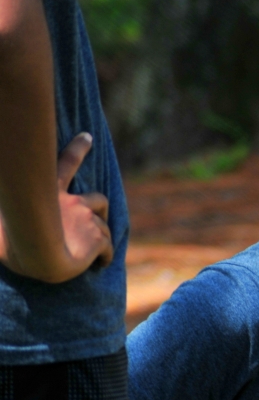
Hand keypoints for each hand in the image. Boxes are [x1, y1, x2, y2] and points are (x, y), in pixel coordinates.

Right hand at [0, 133, 112, 281]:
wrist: (37, 254)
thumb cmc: (12, 239)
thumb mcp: (2, 219)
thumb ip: (1, 214)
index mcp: (50, 193)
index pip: (64, 164)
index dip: (77, 148)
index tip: (88, 136)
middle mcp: (73, 202)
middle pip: (96, 198)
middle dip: (99, 205)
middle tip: (102, 211)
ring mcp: (87, 219)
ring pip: (102, 225)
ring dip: (99, 233)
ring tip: (93, 246)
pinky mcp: (97, 238)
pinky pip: (107, 247)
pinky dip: (105, 255)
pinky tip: (100, 263)